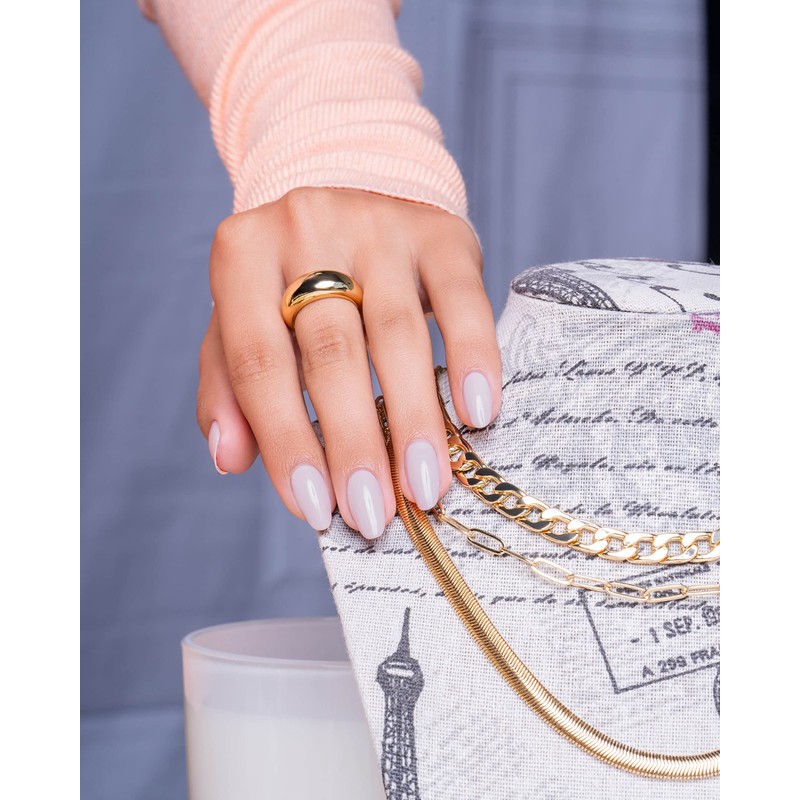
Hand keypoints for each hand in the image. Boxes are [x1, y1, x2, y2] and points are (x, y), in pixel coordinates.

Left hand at [197, 187, 501, 538]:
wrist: (351, 185)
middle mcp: (307, 227)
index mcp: (243, 256)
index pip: (259, 362)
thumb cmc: (290, 276)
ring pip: (399, 333)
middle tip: (371, 513)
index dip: (286, 440)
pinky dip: (473, 358)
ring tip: (425, 486)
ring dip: (414, 418)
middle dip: (352, 442)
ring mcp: (378, 224)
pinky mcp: (441, 233)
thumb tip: (230, 458)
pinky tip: (480, 415)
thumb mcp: (241, 318)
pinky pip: (462, 301)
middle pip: (331, 352)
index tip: (312, 509)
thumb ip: (227, 387)